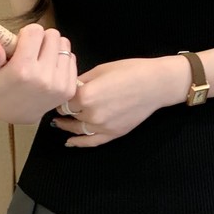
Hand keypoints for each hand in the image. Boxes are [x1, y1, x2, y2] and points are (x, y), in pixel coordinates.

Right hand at [0, 23, 77, 124]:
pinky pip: (72, 58)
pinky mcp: (70, 88)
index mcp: (23, 69)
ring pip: (64, 44)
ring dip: (54, 47)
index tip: (23, 42)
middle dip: (42, 38)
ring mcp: (60, 83)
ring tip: (42, 58)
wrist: (18, 115)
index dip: (28, 32)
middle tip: (33, 49)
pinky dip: (62, 58)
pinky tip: (51, 67)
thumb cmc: (3, 90)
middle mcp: (44, 76)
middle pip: (52, 35)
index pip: (35, 32)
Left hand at [52, 55, 189, 146]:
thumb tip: (69, 87)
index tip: (58, 92)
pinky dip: (79, 143)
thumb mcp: (100, 70)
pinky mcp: (113, 134)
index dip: (60, 95)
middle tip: (59, 104)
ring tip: (58, 123)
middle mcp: (91, 114)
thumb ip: (81, 81)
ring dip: (66, 126)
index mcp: (85, 96)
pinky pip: (92, 142)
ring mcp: (102, 127)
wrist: (155, 84)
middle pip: (69, 114)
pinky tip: (69, 142)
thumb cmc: (129, 71)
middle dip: (64, 109)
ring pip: (77, 129)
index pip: (63, 99)